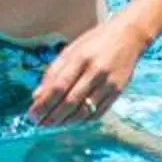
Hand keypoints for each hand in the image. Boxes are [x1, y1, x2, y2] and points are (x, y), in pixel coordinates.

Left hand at [29, 16, 143, 127]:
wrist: (129, 36)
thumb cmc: (95, 41)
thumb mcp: (71, 50)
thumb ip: (53, 72)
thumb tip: (37, 96)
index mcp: (81, 58)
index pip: (58, 87)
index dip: (44, 104)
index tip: (32, 115)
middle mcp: (96, 71)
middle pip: (70, 102)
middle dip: (52, 117)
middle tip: (39, 124)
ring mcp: (109, 83)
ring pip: (84, 111)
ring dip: (66, 122)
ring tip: (52, 125)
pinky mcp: (118, 92)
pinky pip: (98, 113)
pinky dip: (82, 121)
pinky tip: (71, 122)